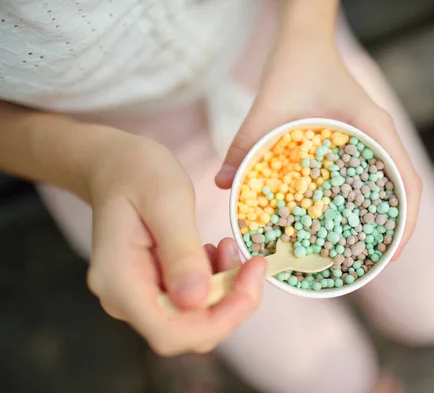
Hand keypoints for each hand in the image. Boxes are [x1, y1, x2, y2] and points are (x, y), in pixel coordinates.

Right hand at [86, 132, 265, 354]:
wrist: (115, 165)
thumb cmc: (138, 173)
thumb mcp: (167, 203)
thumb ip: (180, 252)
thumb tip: (195, 300)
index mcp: (119, 281)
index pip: (170, 331)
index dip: (219, 320)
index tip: (252, 281)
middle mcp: (123, 298)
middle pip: (186, 332)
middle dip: (230, 303)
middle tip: (251, 262)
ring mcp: (136, 295)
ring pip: (193, 319)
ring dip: (225, 290)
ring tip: (229, 248)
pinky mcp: (152, 287)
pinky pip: (191, 301)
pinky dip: (215, 281)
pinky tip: (217, 251)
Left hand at [215, 40, 421, 249]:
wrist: (304, 38)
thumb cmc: (296, 63)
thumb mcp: (270, 104)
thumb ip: (247, 141)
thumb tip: (223, 183)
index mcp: (374, 128)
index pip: (408, 182)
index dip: (406, 222)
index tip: (393, 254)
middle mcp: (380, 135)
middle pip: (403, 191)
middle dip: (395, 228)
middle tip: (374, 263)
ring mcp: (372, 137)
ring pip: (389, 185)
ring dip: (380, 217)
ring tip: (359, 249)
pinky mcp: (357, 139)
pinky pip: (368, 175)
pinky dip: (361, 200)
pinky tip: (336, 218)